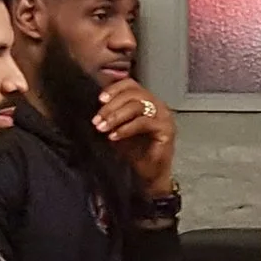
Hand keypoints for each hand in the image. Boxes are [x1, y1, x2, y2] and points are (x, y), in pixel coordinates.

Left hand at [91, 79, 177, 198]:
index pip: (130, 84)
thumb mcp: (117, 128)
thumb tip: (93, 104)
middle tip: (96, 119)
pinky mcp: (167, 129)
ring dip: (116, 116)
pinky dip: (126, 128)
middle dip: (111, 105)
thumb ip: (111, 114)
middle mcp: (158, 105)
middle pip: (133, 93)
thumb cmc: (133, 152)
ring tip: (102, 128)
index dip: (114, 89)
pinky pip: (143, 122)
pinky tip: (114, 137)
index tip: (99, 99)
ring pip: (137, 106)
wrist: (148, 175)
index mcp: (146, 101)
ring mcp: (164, 116)